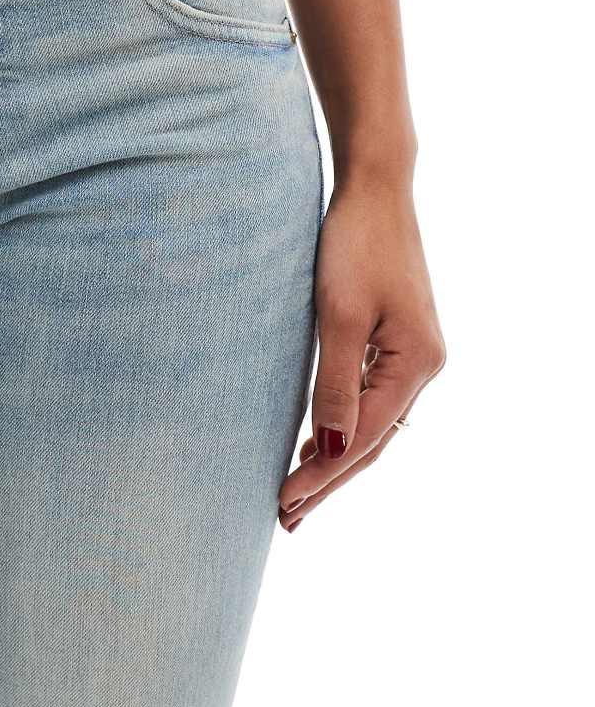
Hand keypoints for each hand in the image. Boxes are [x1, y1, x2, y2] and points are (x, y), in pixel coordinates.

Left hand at [278, 180, 445, 530]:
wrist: (374, 189)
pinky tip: (319, 440)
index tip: (285, 504)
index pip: (365, 438)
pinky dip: (343, 424)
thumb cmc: (354, 243)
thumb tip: (333, 449)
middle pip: (374, 439)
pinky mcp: (394, 338)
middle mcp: (422, 365)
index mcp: (415, 363)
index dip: (323, 476)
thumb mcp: (338, 317)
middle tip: (288, 518)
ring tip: (298, 493)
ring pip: (372, 422)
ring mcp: (411, 352)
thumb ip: (336, 384)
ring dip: (335, 457)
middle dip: (330, 480)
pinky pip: (370, 396)